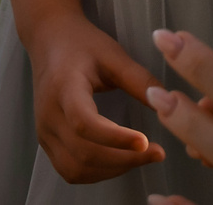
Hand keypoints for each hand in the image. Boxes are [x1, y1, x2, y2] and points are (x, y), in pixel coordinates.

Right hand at [24, 14, 167, 181]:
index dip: (115, 138)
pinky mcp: (46, 141)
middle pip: (83, 153)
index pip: (84, 122)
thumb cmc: (82, 43)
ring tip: (141, 157)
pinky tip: (120, 160)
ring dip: (112, 170)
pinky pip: (70, 169)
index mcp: (64, 87)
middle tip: (157, 153)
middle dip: (124, 159)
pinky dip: (97, 172)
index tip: (146, 142)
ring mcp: (44, 131)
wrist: (49, 39)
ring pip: (76, 169)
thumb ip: (139, 79)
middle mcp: (49, 114)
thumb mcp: (113, 54)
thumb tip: (168, 105)